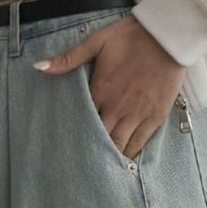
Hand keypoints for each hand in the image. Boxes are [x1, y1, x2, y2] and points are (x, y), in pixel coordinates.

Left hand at [33, 15, 184, 158]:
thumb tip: (39, 67)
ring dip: (109, 157)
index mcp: (100, 91)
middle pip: (99, 138)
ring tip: (100, 171)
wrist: (167, 36)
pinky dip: (131, 154)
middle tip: (79, 166)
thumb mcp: (96, 41)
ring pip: (119, 145)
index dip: (74, 134)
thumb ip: (68, 58)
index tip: (66, 144)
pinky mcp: (155, 116)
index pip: (82, 120)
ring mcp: (137, 114)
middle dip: (90, 152)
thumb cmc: (130, 37)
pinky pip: (141, 142)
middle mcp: (117, 107)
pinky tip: (123, 164)